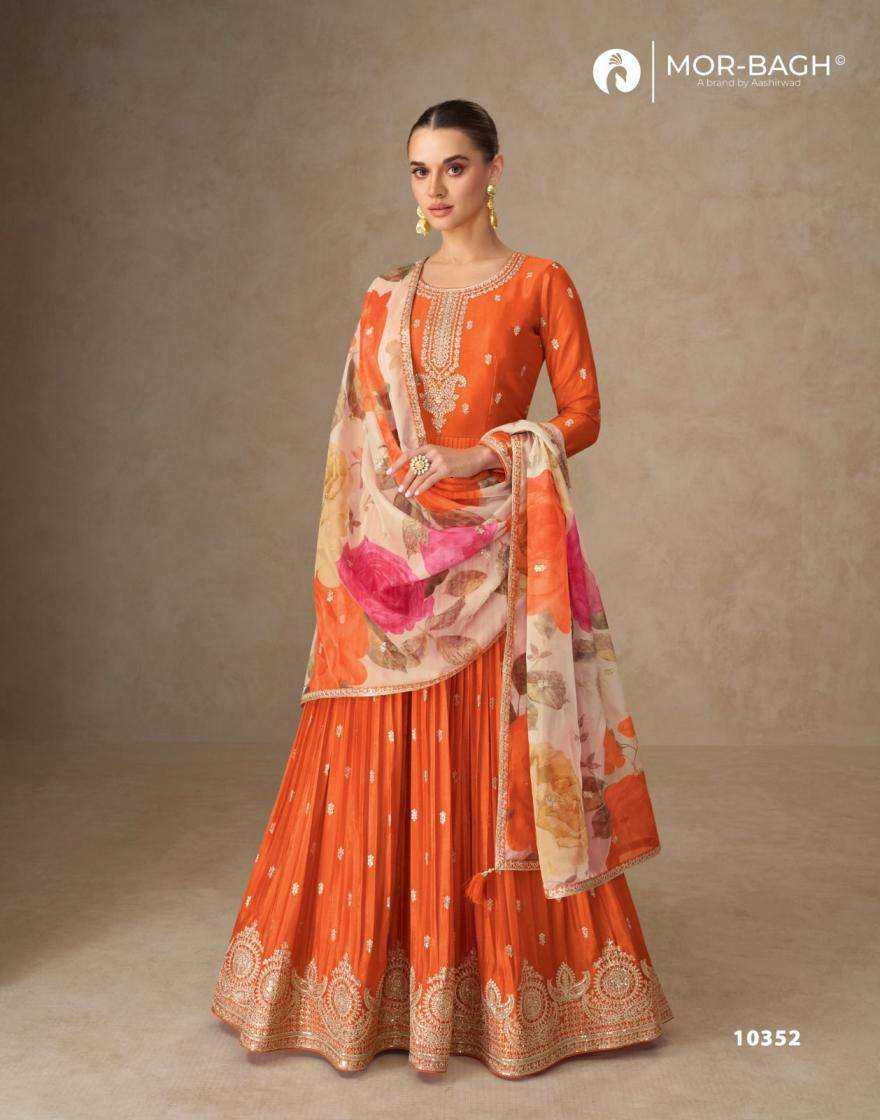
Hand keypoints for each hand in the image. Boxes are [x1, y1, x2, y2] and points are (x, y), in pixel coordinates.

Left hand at [385, 442, 499, 496]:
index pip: (408, 455)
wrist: (474, 458)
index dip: (397, 464)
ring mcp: (439, 460)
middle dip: (405, 480)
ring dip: (412, 486)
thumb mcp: (440, 456)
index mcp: (428, 447)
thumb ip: (428, 461)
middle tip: (399, 489)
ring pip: (421, 475)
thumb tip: (414, 472)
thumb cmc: (457, 459)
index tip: (388, 473)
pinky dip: (422, 487)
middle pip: (413, 467)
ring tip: (407, 494)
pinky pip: (430, 480)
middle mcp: (432, 452)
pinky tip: (417, 493)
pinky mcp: (446, 469)